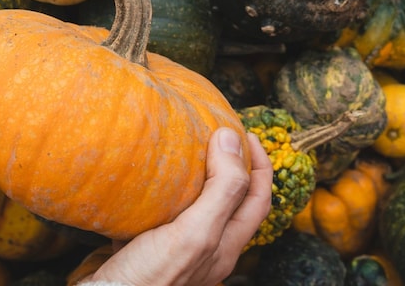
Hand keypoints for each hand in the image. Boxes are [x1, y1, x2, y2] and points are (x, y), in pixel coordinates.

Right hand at [86, 129, 272, 285]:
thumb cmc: (152, 277)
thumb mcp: (195, 232)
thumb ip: (221, 189)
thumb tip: (231, 138)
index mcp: (225, 245)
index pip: (257, 198)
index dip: (258, 164)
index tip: (246, 133)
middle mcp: (206, 247)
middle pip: (229, 199)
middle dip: (229, 164)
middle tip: (216, 134)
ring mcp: (177, 247)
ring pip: (195, 204)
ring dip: (194, 175)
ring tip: (182, 147)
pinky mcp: (147, 244)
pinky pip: (160, 211)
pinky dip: (159, 189)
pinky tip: (146, 175)